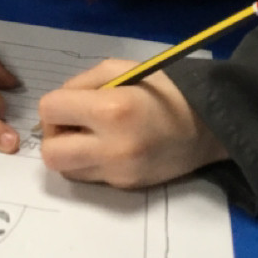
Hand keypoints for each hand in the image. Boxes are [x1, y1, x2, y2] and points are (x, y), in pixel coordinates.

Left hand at [37, 59, 227, 188]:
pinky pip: (89, 177)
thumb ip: (83, 84)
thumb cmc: (163, 89)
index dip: (56, 104)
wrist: (208, 125)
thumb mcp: (122, 69)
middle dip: (54, 136)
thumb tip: (57, 106)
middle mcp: (112, 148)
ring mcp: (119, 173)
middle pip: (51, 154)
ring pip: (66, 170)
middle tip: (74, 124)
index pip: (50, 111)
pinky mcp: (126, 187)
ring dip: (70, 152)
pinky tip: (109, 147)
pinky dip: (89, 162)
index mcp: (111, 111)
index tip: (73, 102)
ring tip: (91, 136)